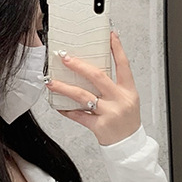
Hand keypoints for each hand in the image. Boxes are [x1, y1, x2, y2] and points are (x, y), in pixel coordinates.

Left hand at [49, 29, 141, 146]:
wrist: (130, 147)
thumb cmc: (127, 122)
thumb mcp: (127, 100)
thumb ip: (113, 86)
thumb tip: (91, 70)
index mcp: (128, 91)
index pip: (123, 65)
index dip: (117, 48)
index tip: (109, 34)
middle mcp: (119, 100)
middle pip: (98, 77)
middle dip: (79, 65)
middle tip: (65, 57)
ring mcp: (109, 113)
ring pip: (83, 95)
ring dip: (64, 87)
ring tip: (51, 82)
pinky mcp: (99, 127)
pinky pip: (79, 116)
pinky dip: (67, 110)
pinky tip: (58, 106)